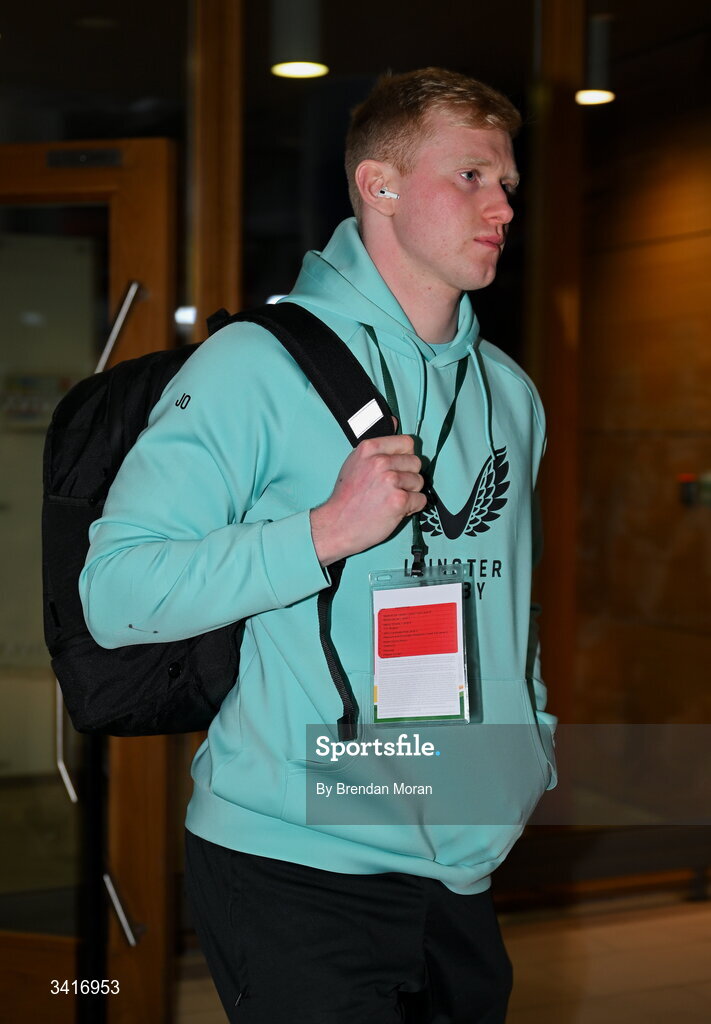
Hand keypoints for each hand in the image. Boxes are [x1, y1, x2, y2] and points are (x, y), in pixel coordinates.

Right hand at [310, 434, 425, 565]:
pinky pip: (421, 500)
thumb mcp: (355, 462)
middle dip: (408, 476)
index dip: (405, 456)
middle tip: (392, 488)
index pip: (407, 442)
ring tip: (390, 499)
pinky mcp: (399, 501)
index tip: (397, 467)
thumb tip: (394, 421)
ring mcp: (390, 481)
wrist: (337, 525)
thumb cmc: (346, 497)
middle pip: (416, 462)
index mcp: (369, 448)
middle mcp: (380, 461)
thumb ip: (377, 445)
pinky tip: (395, 510)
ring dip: (410, 493)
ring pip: (419, 481)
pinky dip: (412, 508)